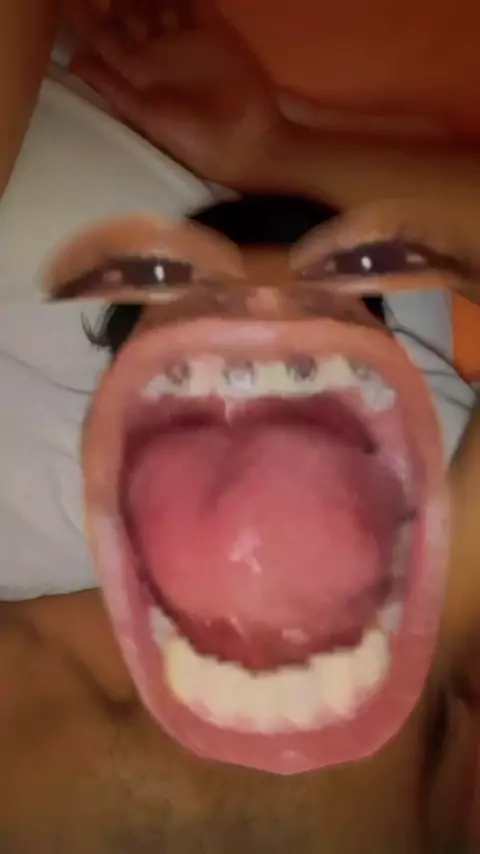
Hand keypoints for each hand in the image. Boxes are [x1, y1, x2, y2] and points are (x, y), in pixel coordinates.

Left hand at [65, 0, 282, 186]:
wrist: (249, 143)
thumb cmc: (195, 141)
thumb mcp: (148, 116)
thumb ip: (114, 87)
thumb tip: (74, 62)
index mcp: (136, 74)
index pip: (103, 37)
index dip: (85, 15)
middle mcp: (157, 53)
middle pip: (129, 11)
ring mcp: (185, 39)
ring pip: (159, 0)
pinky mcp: (213, 30)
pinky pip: (194, 0)